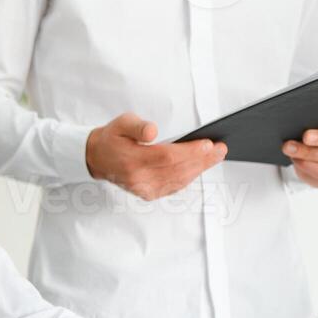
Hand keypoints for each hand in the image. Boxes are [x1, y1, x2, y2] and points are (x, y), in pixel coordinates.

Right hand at [86, 113, 226, 199]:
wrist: (97, 158)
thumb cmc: (113, 138)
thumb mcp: (121, 123)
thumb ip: (137, 126)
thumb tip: (152, 132)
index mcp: (131, 160)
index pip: (166, 157)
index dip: (189, 152)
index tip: (207, 144)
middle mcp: (138, 178)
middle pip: (177, 170)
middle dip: (201, 160)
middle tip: (220, 149)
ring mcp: (144, 189)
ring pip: (178, 180)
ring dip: (199, 169)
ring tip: (215, 156)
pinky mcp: (148, 194)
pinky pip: (174, 187)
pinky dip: (189, 177)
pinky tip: (199, 168)